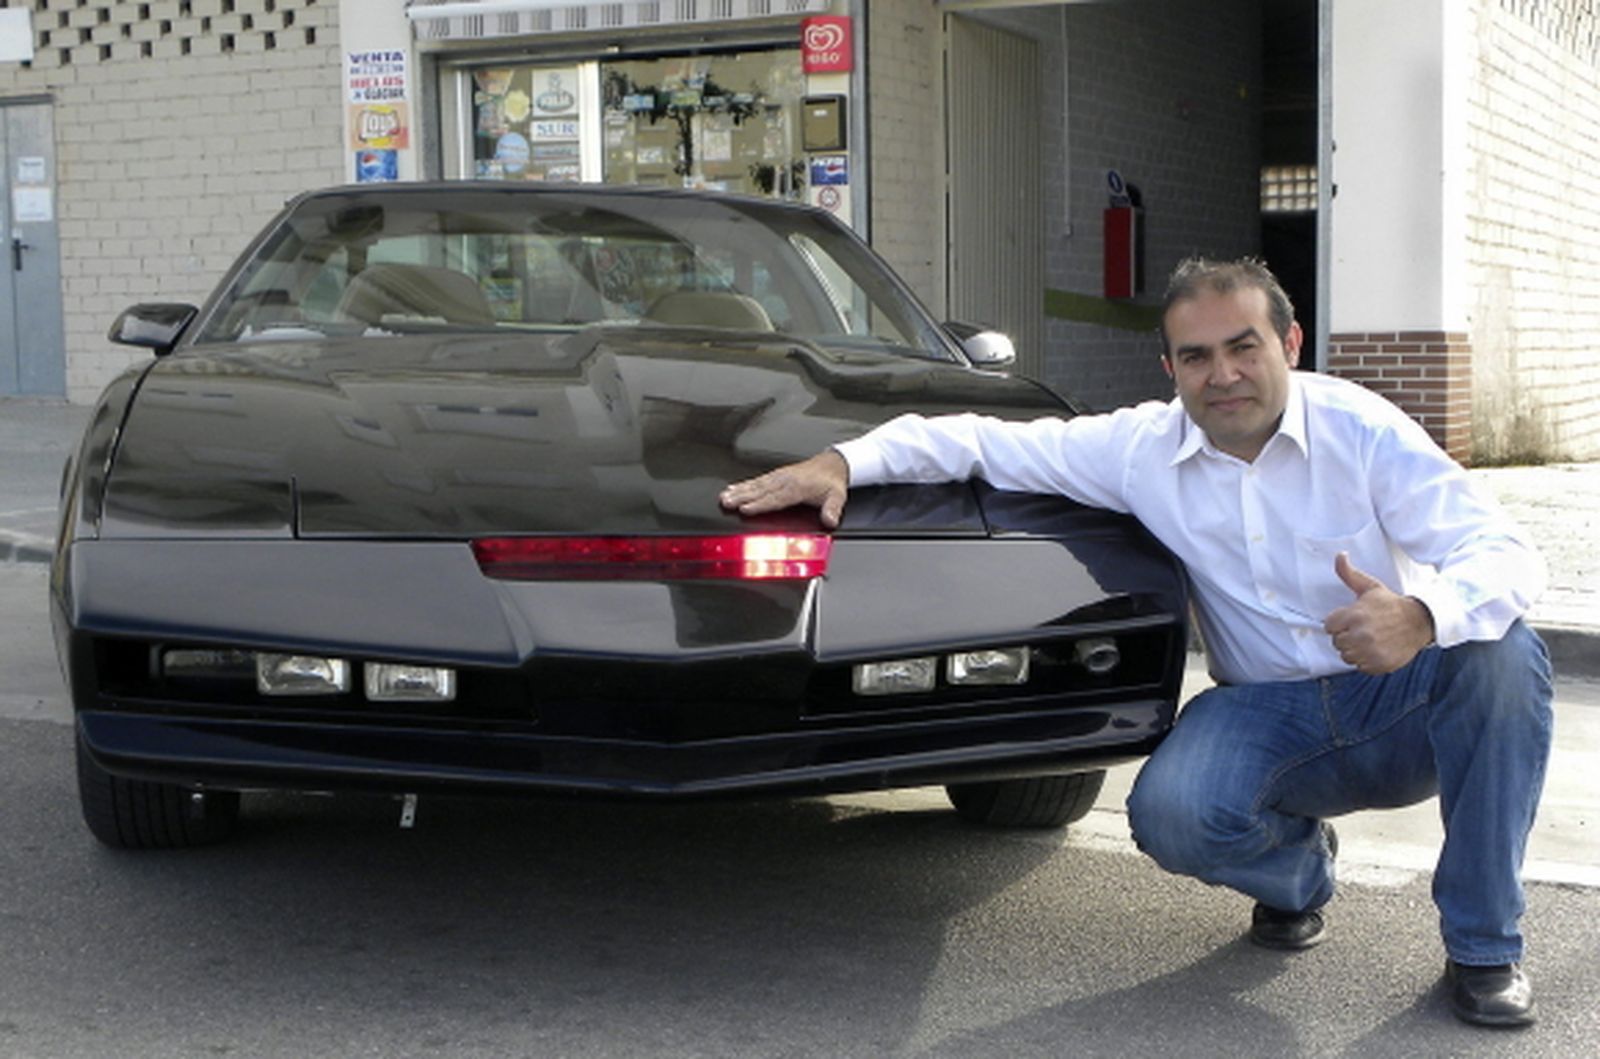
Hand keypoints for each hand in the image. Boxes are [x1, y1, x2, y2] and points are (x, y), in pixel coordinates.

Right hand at [719, 450, 850, 528]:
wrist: (833, 464)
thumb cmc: (831, 482)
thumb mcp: (837, 496)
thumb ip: (833, 509)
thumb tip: (830, 520)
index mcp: (798, 487)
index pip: (776, 498)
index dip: (760, 504)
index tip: (745, 508)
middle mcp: (786, 480)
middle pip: (760, 491)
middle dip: (742, 497)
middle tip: (726, 502)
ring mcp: (780, 476)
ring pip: (756, 484)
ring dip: (739, 491)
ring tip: (725, 496)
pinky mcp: (776, 475)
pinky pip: (758, 480)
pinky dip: (744, 484)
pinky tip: (733, 488)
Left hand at [1322, 552, 1435, 674]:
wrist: (1420, 621)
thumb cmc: (1391, 604)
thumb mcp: (1370, 587)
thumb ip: (1349, 574)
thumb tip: (1340, 555)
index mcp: (1354, 615)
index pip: (1329, 626)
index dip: (1338, 623)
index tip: (1351, 620)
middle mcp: (1360, 635)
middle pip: (1336, 642)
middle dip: (1346, 636)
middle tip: (1362, 629)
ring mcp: (1370, 651)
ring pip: (1347, 656)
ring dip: (1355, 650)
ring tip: (1369, 639)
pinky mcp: (1378, 664)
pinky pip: (1360, 667)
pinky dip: (1366, 661)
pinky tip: (1376, 649)